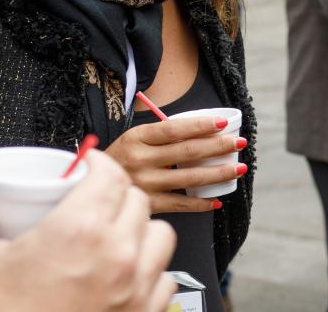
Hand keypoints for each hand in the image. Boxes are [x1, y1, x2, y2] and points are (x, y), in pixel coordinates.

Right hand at [0, 151, 178, 311]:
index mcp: (79, 231)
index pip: (111, 174)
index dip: (100, 164)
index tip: (88, 167)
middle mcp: (117, 254)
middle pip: (137, 200)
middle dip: (117, 195)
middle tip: (95, 203)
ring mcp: (137, 286)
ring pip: (161, 234)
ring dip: (142, 230)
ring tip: (117, 237)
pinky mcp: (146, 311)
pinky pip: (166, 278)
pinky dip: (152, 272)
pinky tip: (129, 275)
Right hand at [105, 114, 247, 212]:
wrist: (88, 187)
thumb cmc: (121, 159)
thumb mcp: (134, 139)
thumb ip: (161, 135)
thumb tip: (203, 129)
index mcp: (136, 138)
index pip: (174, 128)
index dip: (200, 125)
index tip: (223, 122)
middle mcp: (140, 160)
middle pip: (187, 151)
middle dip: (218, 146)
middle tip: (239, 143)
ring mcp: (144, 184)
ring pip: (189, 178)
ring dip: (218, 173)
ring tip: (239, 168)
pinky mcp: (148, 205)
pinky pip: (181, 204)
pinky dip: (201, 204)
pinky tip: (217, 200)